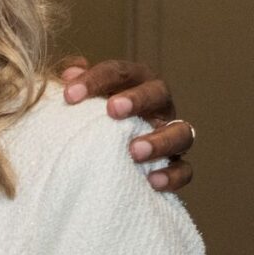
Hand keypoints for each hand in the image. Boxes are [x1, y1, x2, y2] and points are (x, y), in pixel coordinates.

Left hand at [58, 55, 195, 191]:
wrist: (102, 159)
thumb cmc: (90, 120)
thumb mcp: (80, 101)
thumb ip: (75, 84)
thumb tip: (68, 73)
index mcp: (135, 83)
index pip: (120, 73)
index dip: (96, 80)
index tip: (69, 95)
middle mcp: (158, 105)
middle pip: (158, 92)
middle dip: (137, 99)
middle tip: (112, 110)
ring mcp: (171, 135)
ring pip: (181, 132)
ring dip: (159, 141)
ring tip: (134, 152)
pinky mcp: (176, 165)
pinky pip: (184, 170)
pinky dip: (172, 175)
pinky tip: (152, 181)